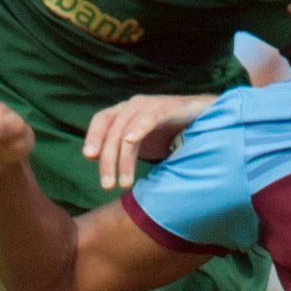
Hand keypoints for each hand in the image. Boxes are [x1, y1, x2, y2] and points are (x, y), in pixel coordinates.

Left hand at [83, 94, 214, 189]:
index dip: (93, 136)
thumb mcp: (140, 143)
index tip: (89, 158)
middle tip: (107, 185)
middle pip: (113, 131)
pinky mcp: (168, 108)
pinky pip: (150, 117)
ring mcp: (150, 105)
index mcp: (124, 111)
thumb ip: (119, 150)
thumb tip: (95, 160)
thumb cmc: (167, 132)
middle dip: (108, 160)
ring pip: (128, 130)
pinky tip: (131, 140)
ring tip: (125, 183)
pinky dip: (139, 127)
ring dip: (124, 158)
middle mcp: (133, 105)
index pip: (101, 120)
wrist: (201, 119)